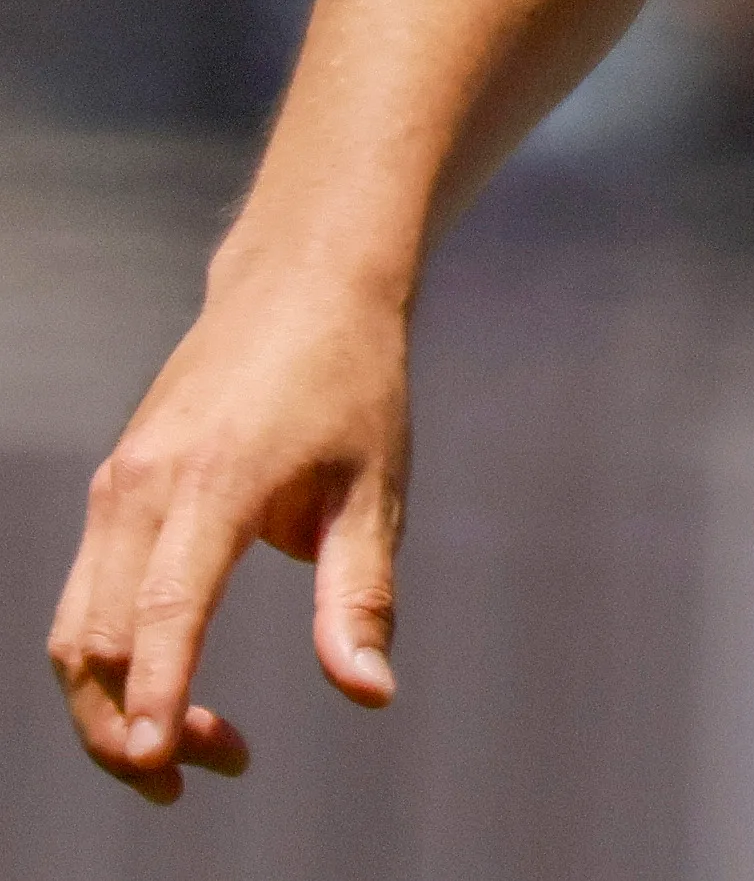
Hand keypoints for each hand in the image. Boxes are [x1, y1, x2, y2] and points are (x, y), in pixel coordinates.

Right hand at [44, 258, 410, 801]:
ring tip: (202, 746)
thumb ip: (361, 595)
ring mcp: (115, 485)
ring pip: (74, 628)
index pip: (163, 606)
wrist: (301, 283)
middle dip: (128, 728)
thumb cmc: (353, 384)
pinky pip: (85, 596)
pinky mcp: (112, 488)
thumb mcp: (376, 487)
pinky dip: (112, 659)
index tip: (157, 761)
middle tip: (206, 773)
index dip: (155, 690)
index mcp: (215, 480)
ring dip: (114, 704)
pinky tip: (176, 687)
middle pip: (93, 639)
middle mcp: (142, 485)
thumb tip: (369, 693)